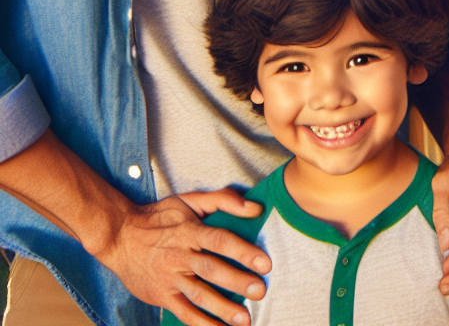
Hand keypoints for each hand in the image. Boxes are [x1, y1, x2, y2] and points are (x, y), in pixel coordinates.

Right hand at [91, 188, 270, 325]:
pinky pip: (183, 313)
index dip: (243, 251)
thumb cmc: (159, 216)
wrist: (119, 237)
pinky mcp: (161, 296)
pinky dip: (201, 324)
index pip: (220, 241)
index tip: (264, 263)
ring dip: (223, 309)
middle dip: (238, 282)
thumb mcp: (189, 200)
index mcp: (190, 232)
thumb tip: (255, 207)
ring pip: (199, 296)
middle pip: (212, 270)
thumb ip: (223, 200)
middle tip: (261, 291)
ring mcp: (169, 279)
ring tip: (245, 319)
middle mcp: (180, 256)